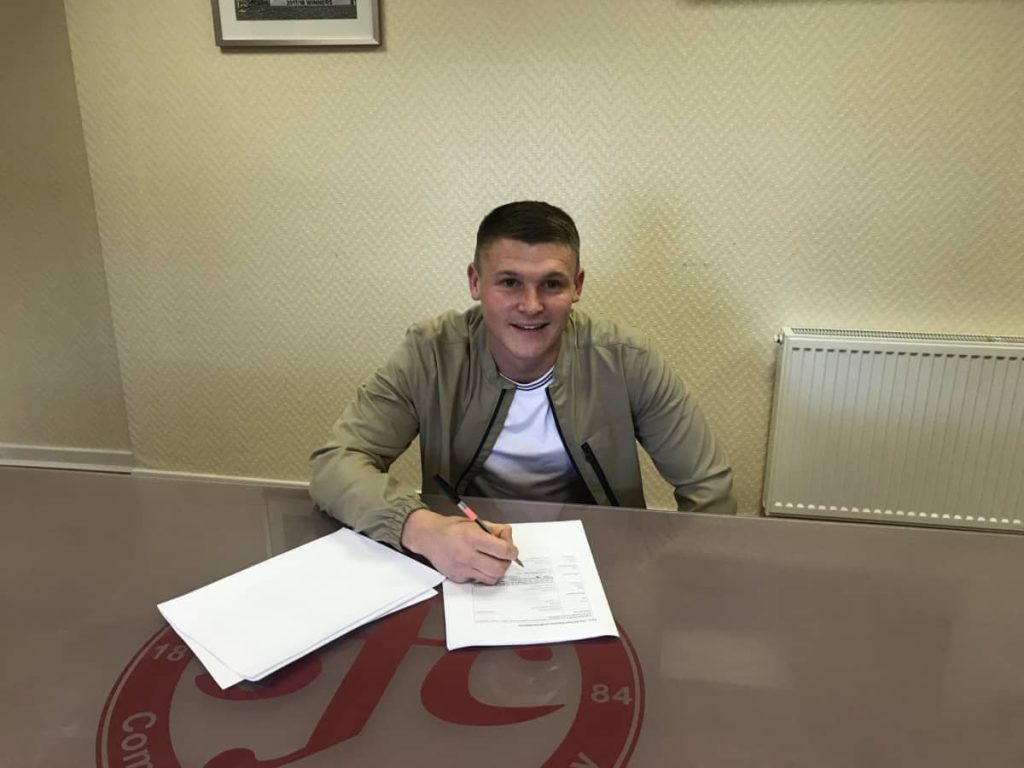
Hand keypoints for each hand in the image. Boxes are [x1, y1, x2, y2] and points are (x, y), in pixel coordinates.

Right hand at [401, 508, 518, 583]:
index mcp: (473, 537)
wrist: (428, 537)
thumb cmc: (451, 528)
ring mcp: (462, 569)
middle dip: (506, 563)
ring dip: (496, 571)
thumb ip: (495, 530)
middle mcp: (467, 555)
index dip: (513, 551)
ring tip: (492, 561)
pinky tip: (478, 565)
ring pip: (492, 578)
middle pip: (500, 568)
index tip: (512, 550)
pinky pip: (478, 580)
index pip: (503, 550)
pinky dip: (483, 574)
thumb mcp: (475, 522)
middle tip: (503, 557)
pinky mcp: (458, 578)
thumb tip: (508, 539)